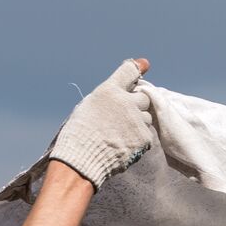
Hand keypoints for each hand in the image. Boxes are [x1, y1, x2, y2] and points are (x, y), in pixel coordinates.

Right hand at [48, 58, 153, 190]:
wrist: (81, 160)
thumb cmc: (78, 134)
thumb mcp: (87, 106)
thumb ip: (107, 97)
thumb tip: (123, 92)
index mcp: (109, 90)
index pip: (129, 71)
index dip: (136, 68)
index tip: (143, 65)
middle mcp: (126, 101)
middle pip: (143, 97)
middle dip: (137, 105)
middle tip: (124, 117)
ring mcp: (136, 120)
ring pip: (146, 117)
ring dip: (138, 123)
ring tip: (121, 134)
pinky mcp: (143, 138)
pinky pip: (147, 135)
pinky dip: (138, 140)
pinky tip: (124, 145)